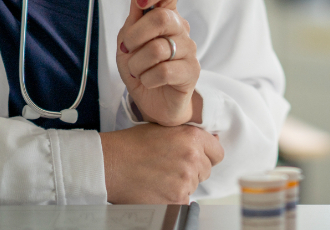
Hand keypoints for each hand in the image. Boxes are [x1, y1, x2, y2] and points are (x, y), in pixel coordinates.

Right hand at [100, 124, 223, 203]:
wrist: (111, 164)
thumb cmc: (132, 145)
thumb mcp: (164, 128)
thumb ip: (189, 135)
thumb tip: (210, 141)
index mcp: (192, 137)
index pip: (218, 152)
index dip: (207, 155)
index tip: (197, 157)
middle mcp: (192, 158)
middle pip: (206, 170)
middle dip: (193, 170)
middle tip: (170, 166)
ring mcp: (186, 181)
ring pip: (194, 186)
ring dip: (182, 184)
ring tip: (160, 177)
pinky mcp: (177, 200)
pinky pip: (185, 201)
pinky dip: (174, 199)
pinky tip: (158, 189)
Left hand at [116, 0, 201, 125]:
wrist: (153, 102)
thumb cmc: (142, 69)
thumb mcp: (128, 44)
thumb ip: (133, 20)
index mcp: (166, 15)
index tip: (142, 1)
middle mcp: (180, 29)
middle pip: (161, 18)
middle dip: (135, 36)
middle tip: (127, 49)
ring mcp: (188, 50)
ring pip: (157, 48)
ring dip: (137, 64)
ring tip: (138, 71)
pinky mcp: (191, 71)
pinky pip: (163, 71)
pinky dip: (147, 78)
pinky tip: (149, 81)